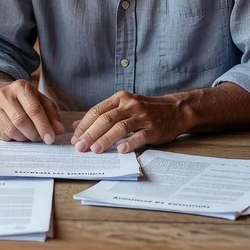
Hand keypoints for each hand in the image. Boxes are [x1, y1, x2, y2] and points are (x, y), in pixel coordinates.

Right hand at [0, 79, 64, 142]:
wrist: (0, 96)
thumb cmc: (24, 100)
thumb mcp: (40, 101)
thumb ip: (51, 114)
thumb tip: (58, 130)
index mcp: (21, 87)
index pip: (34, 109)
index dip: (43, 126)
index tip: (50, 138)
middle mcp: (5, 94)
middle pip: (21, 121)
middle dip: (33, 134)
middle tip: (40, 139)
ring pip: (11, 130)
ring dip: (24, 138)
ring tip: (29, 136)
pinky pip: (3, 135)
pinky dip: (14, 139)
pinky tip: (18, 134)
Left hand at [72, 92, 186, 152]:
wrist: (174, 110)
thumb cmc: (145, 110)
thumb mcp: (122, 107)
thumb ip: (101, 115)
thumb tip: (75, 126)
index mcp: (120, 98)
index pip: (97, 111)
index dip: (84, 125)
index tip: (75, 138)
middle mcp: (129, 105)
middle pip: (105, 119)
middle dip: (91, 134)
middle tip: (80, 147)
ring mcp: (142, 116)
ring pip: (119, 127)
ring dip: (105, 139)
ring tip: (95, 150)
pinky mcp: (153, 128)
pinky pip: (139, 136)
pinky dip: (129, 143)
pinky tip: (120, 150)